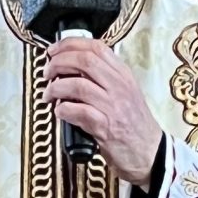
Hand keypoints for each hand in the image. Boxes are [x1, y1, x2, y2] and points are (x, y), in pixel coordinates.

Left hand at [42, 36, 163, 185]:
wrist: (150, 153)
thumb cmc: (134, 125)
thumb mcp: (126, 92)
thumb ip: (104, 77)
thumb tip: (72, 67)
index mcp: (123, 75)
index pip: (95, 47)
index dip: (69, 45)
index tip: (53, 51)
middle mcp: (119, 87)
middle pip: (83, 61)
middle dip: (58, 63)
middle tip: (47, 73)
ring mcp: (112, 106)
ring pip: (77, 85)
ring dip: (55, 88)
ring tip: (48, 95)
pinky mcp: (104, 127)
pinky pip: (77, 111)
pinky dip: (62, 109)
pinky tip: (59, 112)